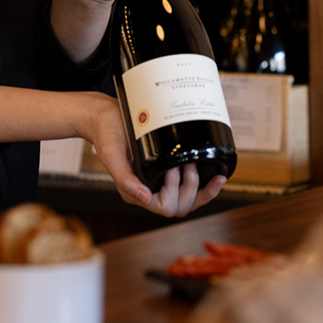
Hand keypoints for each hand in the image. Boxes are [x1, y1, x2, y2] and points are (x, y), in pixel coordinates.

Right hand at [83, 93, 228, 217]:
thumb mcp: (111, 153)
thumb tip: (144, 199)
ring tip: (199, 165)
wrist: (106, 116)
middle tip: (188, 164)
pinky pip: (189, 187)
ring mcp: (158, 182)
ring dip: (201, 188)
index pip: (164, 207)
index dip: (174, 190)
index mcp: (134, 191)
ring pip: (188, 201)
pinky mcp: (166, 170)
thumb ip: (124, 178)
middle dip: (191, 188)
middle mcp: (148, 190)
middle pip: (180, 207)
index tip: (173, 167)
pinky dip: (205, 185)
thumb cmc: (106, 133)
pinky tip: (216, 174)